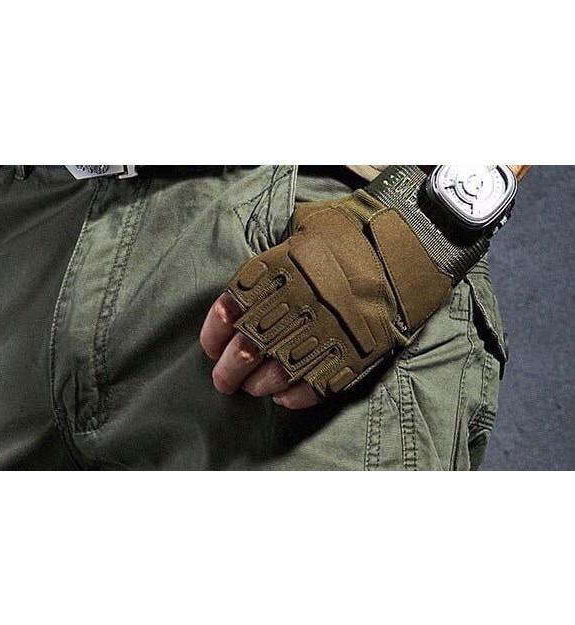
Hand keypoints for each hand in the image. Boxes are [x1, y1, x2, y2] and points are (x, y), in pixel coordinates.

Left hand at [201, 187, 454, 404]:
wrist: (413, 240)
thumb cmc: (352, 230)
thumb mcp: (305, 226)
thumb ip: (275, 256)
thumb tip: (251, 285)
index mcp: (282, 270)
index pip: (233, 308)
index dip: (215, 333)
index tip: (211, 347)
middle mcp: (300, 302)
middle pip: (250, 347)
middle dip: (229, 371)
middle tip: (223, 382)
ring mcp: (329, 330)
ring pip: (280, 371)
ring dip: (259, 385)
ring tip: (252, 389)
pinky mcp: (356, 350)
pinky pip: (320, 383)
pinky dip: (297, 396)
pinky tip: (283, 398)